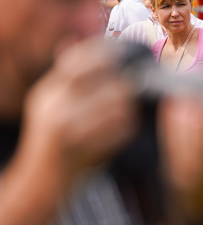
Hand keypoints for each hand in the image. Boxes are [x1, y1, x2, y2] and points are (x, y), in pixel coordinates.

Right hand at [19, 38, 137, 189]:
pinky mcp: (79, 144)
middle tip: (139, 86)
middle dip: (125, 82)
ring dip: (130, 109)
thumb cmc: (56, 144)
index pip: (78, 59)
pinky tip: (125, 132)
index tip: (129, 54)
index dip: (107, 53)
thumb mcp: (53, 105)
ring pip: (117, 104)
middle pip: (103, 78)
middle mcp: (53, 103)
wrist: (40, 184)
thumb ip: (66, 77)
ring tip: (129, 114)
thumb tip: (72, 40)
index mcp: (49, 91)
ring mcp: (65, 124)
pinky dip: (127, 129)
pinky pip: (119, 128)